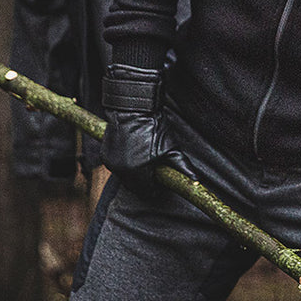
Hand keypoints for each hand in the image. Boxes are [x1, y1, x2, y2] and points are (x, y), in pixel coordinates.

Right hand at [100, 64, 191, 187]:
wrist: (133, 109)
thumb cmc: (153, 127)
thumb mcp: (171, 148)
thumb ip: (182, 167)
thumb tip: (195, 179)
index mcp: (138, 172)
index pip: (147, 191)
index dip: (156, 187)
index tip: (161, 182)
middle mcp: (121, 170)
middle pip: (135, 187)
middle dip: (145, 183)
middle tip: (154, 173)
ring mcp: (111, 163)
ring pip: (125, 178)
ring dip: (134, 175)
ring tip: (145, 162)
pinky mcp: (105, 155)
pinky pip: (116, 168)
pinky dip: (125, 166)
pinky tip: (134, 155)